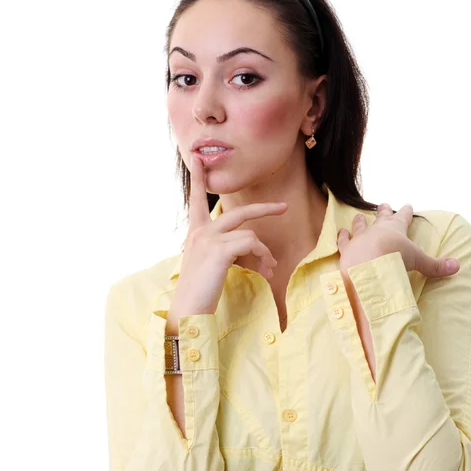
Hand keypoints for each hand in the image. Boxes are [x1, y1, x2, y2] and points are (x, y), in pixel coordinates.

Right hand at [169, 152, 287, 319]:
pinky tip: (265, 269)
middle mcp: (200, 231)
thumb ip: (219, 249)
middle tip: (283, 207)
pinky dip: (263, 255)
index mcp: (195, 232)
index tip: (198, 160)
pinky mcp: (218, 249)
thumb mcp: (205, 264)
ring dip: (265, 250)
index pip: (196, 199)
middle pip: (237, 211)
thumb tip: (244, 246)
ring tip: (271, 266)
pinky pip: (251, 243)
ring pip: (249, 231)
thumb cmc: (198, 292)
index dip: (198, 179)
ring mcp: (208, 238)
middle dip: (264, 208)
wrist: (187, 311)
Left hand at [337, 203, 459, 277]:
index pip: (402, 217)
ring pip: (359, 226)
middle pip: (380, 218)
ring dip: (359, 221)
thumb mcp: (419, 262)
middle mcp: (376, 230)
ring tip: (358, 216)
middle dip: (382, 211)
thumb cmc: (395, 260)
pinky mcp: (346, 250)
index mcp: (395, 230)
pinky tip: (341, 233)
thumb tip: (457, 266)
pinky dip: (341, 237)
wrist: (369, 266)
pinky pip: (342, 240)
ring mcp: (359, 238)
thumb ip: (435, 266)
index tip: (407, 204)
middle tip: (382, 204)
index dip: (405, 211)